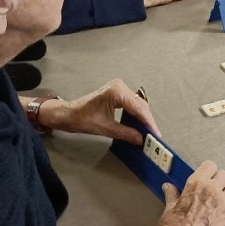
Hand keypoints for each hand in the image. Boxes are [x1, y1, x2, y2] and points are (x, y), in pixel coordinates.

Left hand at [39, 79, 158, 142]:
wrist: (69, 114)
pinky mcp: (117, 93)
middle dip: (147, 121)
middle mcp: (119, 86)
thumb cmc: (81, 118)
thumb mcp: (106, 128)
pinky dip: (137, 114)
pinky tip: (140, 125)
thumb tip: (141, 139)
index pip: (138, 108)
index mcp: (116, 91)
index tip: (155, 134)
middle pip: (140, 105)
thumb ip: (126, 133)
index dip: (149, 122)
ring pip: (138, 105)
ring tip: (149, 132)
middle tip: (154, 136)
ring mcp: (118, 88)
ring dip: (143, 118)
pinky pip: (132, 104)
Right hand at [155, 161, 224, 225]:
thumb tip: (169, 187)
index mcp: (197, 184)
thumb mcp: (168, 208)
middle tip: (209, 187)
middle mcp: (212, 191)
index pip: (210, 166)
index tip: (203, 175)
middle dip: (216, 180)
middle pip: (223, 175)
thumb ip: (172, 195)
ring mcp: (222, 205)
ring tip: (216, 199)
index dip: (206, 171)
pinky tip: (221, 211)